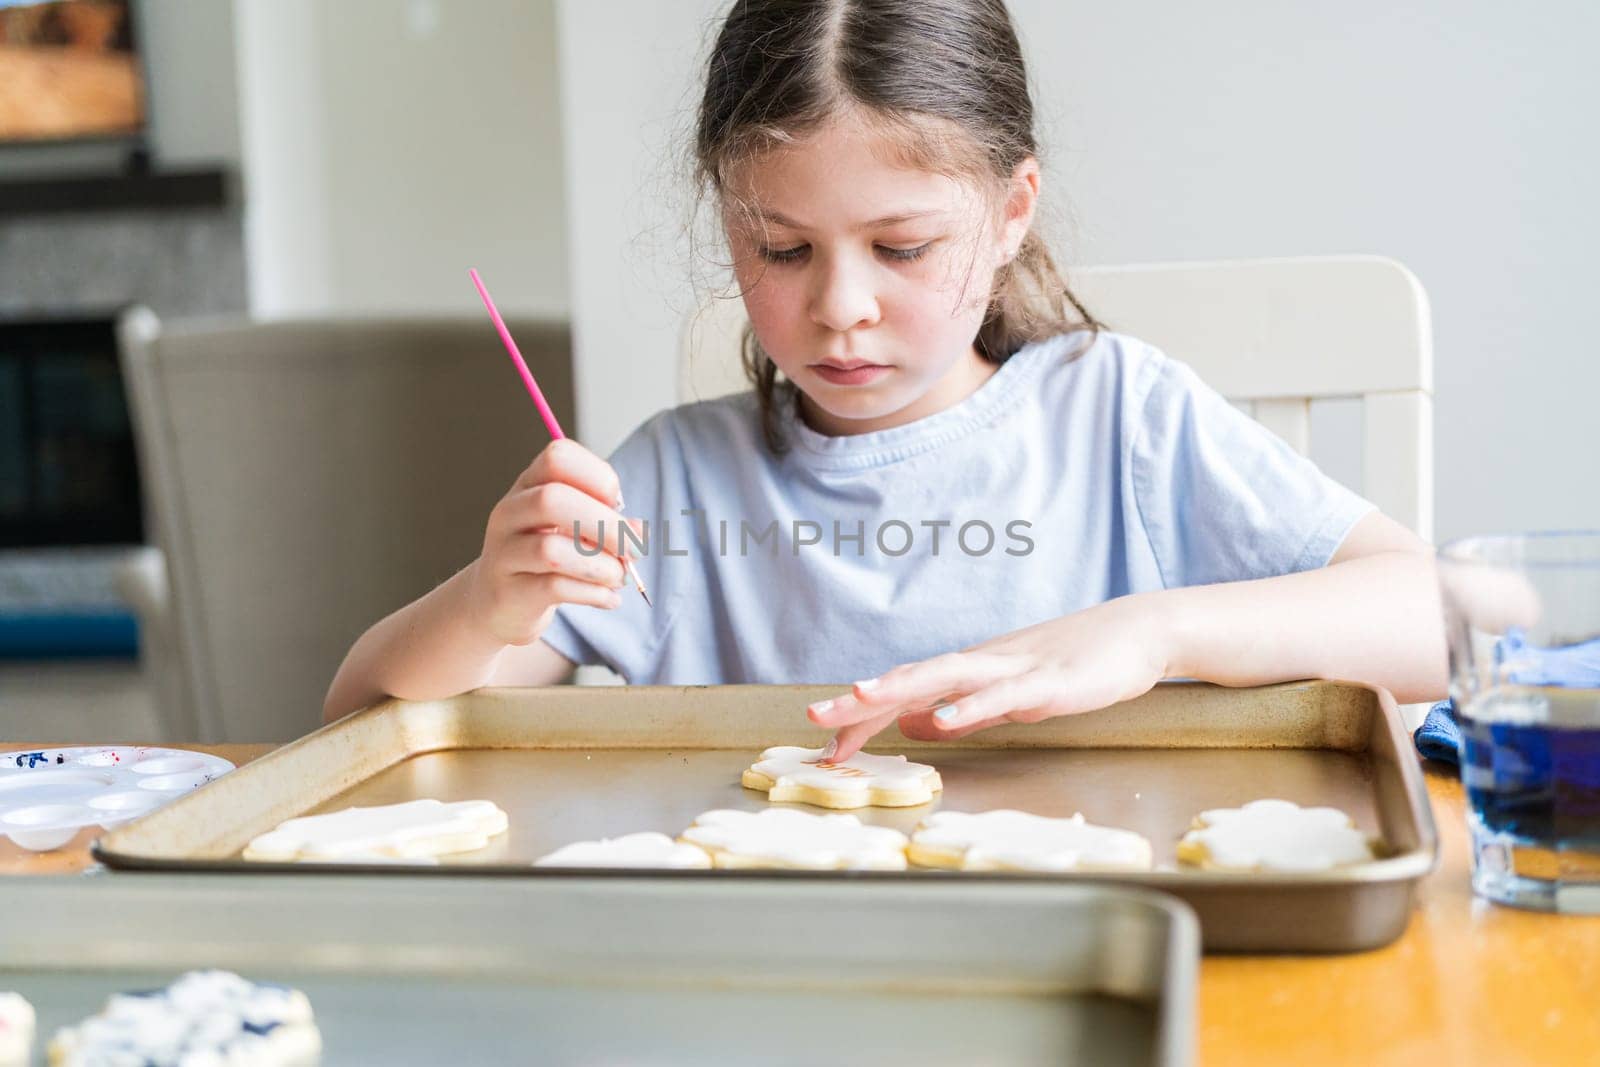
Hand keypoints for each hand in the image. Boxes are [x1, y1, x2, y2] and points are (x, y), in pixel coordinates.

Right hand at [464, 439, 639, 645]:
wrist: (499, 602)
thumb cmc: (546, 556)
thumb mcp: (576, 529)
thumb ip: (608, 522)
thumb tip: (639, 532)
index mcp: (529, 485)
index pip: (558, 457)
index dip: (597, 477)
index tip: (616, 505)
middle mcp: (509, 512)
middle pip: (552, 500)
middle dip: (606, 525)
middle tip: (633, 549)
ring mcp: (503, 553)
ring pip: (551, 550)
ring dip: (601, 566)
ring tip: (619, 577)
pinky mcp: (509, 592)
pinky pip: (554, 588)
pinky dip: (593, 594)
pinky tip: (609, 599)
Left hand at [807, 595, 1173, 759]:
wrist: (1138, 631)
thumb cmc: (1077, 663)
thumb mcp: (1009, 694)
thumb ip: (962, 710)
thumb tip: (912, 726)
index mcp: (971, 671)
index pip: (905, 693)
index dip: (864, 717)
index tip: (824, 745)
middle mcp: (982, 664)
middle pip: (910, 680)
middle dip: (860, 701)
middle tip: (814, 718)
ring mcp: (1014, 670)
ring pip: (946, 677)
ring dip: (900, 688)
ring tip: (860, 700)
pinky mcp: (1049, 683)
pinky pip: (1003, 695)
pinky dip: (970, 706)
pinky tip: (944, 719)